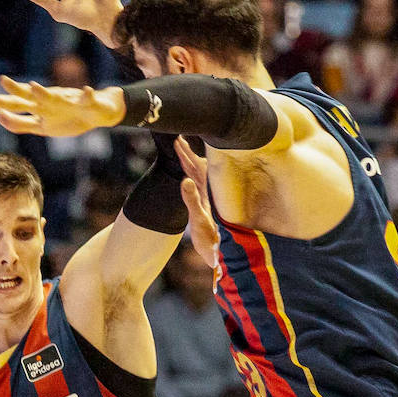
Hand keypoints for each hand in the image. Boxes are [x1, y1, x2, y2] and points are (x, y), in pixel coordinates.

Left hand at [0, 76, 124, 136]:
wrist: (98, 112)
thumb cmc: (67, 118)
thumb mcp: (42, 126)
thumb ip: (20, 123)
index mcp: (39, 108)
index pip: (15, 104)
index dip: (1, 101)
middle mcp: (50, 101)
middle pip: (29, 97)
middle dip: (15, 90)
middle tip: (0, 80)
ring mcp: (68, 101)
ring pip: (54, 96)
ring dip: (45, 92)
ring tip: (34, 87)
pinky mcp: (88, 102)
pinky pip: (88, 98)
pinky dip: (87, 95)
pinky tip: (87, 91)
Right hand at [174, 136, 218, 266]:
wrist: (220, 257)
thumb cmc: (211, 241)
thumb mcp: (198, 220)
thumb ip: (192, 200)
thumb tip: (184, 180)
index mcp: (208, 192)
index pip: (195, 167)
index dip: (185, 154)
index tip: (177, 140)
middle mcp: (209, 194)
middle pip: (197, 168)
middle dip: (186, 154)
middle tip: (177, 139)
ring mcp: (208, 200)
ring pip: (199, 175)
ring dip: (190, 162)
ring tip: (182, 150)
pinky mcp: (206, 208)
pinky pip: (199, 185)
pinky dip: (192, 176)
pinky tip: (190, 175)